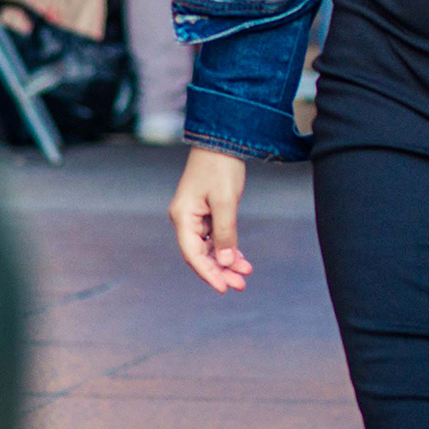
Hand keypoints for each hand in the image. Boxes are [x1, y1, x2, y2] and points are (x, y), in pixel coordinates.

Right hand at [170, 146, 251, 292]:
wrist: (222, 140)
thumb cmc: (221, 167)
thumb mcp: (225, 201)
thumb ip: (225, 231)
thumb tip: (224, 261)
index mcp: (183, 217)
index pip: (193, 254)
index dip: (209, 273)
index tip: (224, 288)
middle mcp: (185, 219)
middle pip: (201, 254)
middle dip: (220, 271)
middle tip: (240, 285)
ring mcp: (195, 216)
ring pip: (209, 247)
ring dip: (226, 261)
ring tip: (245, 274)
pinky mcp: (206, 211)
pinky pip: (215, 236)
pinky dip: (228, 247)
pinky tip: (241, 258)